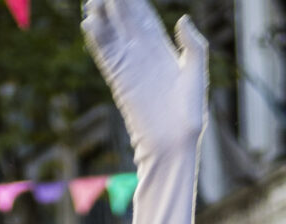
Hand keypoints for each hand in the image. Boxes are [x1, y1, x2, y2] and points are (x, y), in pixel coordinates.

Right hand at [83, 0, 206, 166]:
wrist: (173, 147)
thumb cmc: (189, 117)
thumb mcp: (196, 77)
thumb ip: (193, 48)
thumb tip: (182, 19)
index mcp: (163, 51)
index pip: (144, 17)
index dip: (134, 1)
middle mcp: (143, 56)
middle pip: (124, 21)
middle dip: (114, 3)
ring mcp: (129, 68)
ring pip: (111, 35)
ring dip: (101, 17)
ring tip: (93, 2)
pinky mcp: (119, 82)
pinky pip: (105, 56)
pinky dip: (97, 40)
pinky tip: (89, 24)